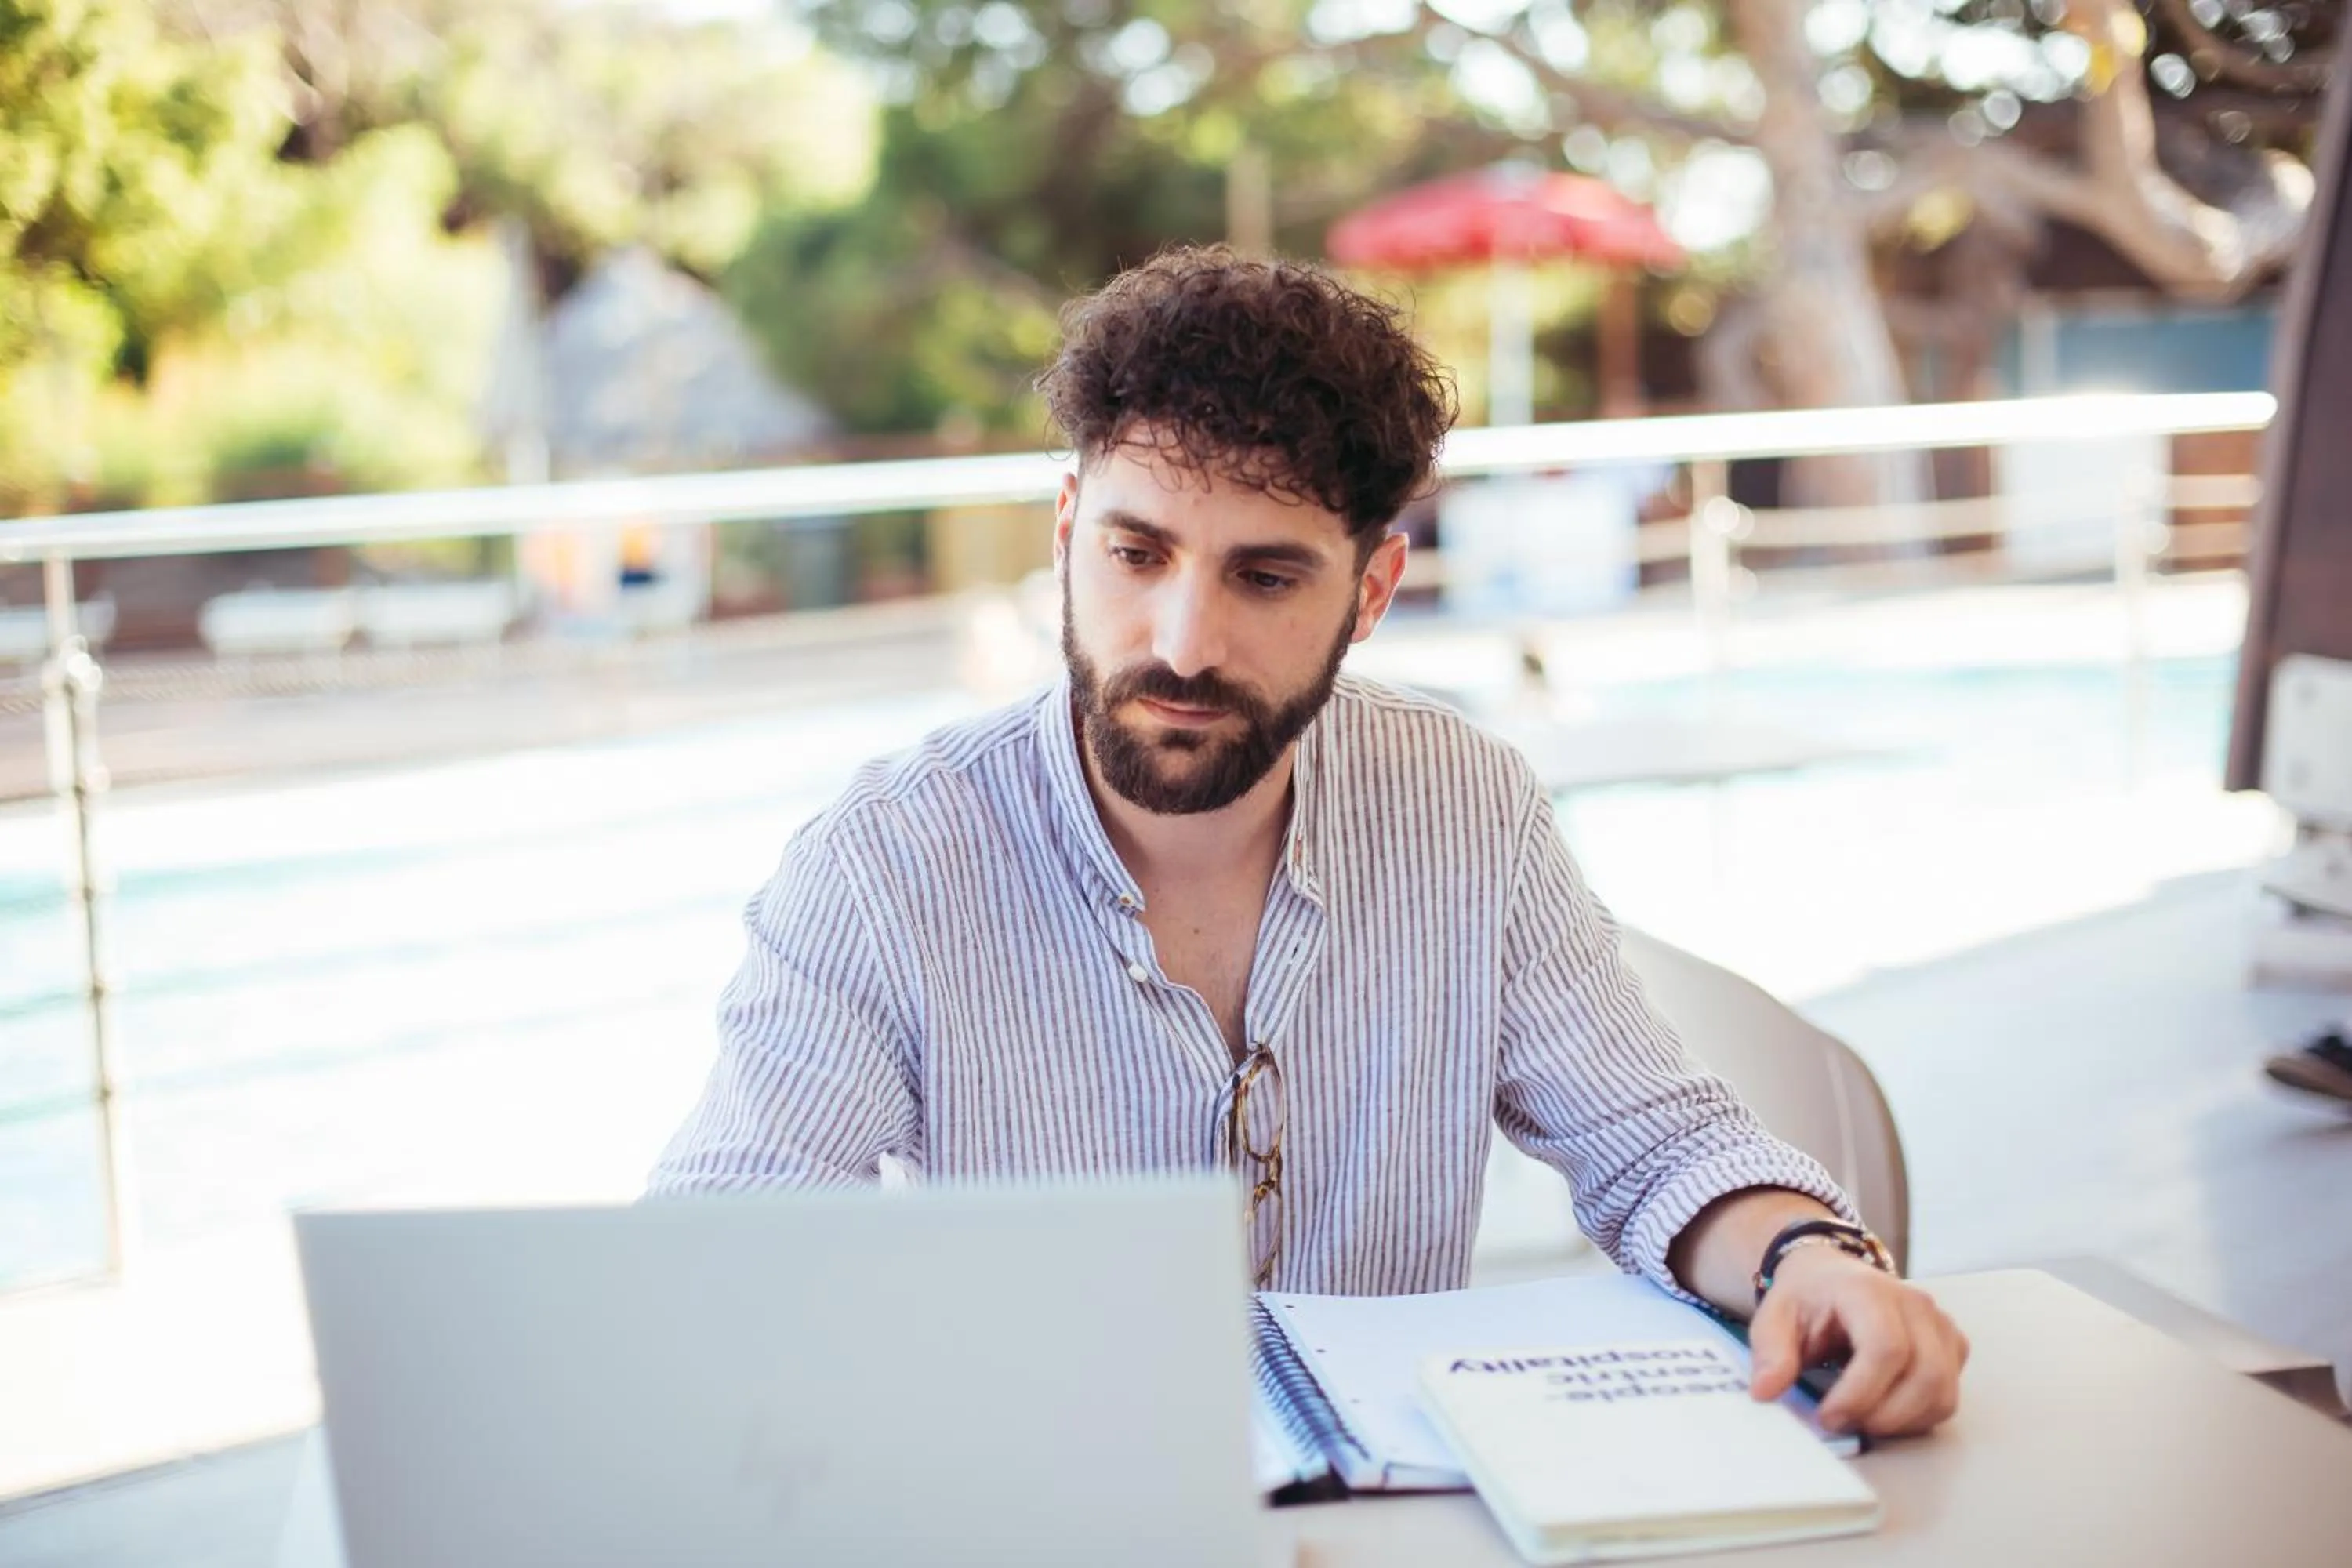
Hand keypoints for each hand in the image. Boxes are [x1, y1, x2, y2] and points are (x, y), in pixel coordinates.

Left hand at [1746, 1247, 1968, 1437]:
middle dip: (1883, 1415)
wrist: (1830, 1277)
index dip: (1860, 1394)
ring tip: (1860, 1418)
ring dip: (1902, 1422)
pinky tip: (1883, 1411)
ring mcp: (1939, 1325)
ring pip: (1942, 1392)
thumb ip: (1770, 1352)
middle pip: (1925, 1375)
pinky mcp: (1952, 1346)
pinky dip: (1918, 1417)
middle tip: (1842, 1422)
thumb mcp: (1774, 1317)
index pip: (1886, 1348)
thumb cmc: (1807, 1298)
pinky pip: (1947, 1396)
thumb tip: (1765, 1392)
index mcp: (1869, 1291)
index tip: (1827, 1417)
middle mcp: (1915, 1305)